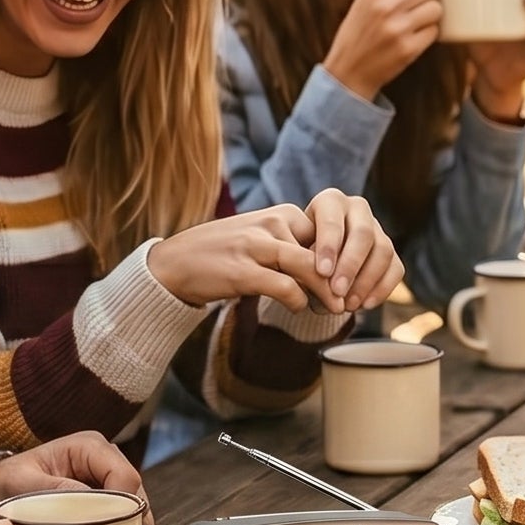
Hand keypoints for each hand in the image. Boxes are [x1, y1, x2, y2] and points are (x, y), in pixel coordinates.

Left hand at [0, 434, 151, 524]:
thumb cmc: (8, 480)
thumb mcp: (21, 484)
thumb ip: (52, 490)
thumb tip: (88, 504)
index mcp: (89, 446)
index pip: (125, 476)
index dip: (123, 506)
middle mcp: (105, 459)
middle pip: (137, 493)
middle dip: (126, 520)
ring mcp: (108, 479)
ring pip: (136, 508)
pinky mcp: (107, 498)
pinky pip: (123, 517)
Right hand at [147, 200, 400, 316]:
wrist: (175, 263)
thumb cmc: (225, 254)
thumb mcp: (264, 240)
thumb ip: (295, 249)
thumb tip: (333, 273)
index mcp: (282, 215)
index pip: (327, 238)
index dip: (342, 264)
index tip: (347, 285)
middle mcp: (271, 224)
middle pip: (324, 254)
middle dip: (341, 281)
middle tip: (349, 302)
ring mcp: (256, 246)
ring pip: (310, 269)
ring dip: (327, 294)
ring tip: (335, 309)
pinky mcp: (242, 271)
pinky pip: (285, 288)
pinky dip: (298, 302)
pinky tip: (298, 307)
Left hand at [297, 187, 402, 310]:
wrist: (313, 262)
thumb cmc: (297, 255)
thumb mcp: (294, 253)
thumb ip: (305, 263)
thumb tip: (321, 283)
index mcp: (330, 201)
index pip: (333, 220)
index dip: (329, 246)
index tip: (322, 272)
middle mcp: (357, 209)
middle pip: (363, 233)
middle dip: (351, 265)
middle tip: (337, 291)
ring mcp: (378, 228)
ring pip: (383, 250)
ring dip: (366, 281)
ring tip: (348, 305)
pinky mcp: (390, 251)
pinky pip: (396, 268)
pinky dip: (382, 289)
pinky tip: (365, 305)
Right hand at [322, 0, 441, 101]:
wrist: (349, 69)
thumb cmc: (360, 27)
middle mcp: (385, 6)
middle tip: (414, 4)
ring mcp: (397, 29)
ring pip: (436, 8)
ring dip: (430, 14)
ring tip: (414, 20)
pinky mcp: (408, 49)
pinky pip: (435, 31)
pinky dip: (428, 33)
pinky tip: (413, 35)